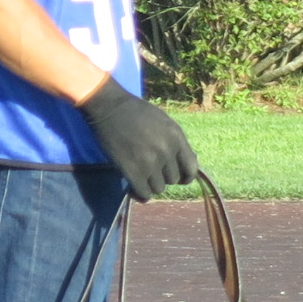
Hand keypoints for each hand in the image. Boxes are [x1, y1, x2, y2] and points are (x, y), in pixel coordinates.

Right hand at [79, 79, 198, 201]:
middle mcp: (167, 151)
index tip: (181, 180)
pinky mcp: (131, 170)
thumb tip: (182, 163)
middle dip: (164, 178)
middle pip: (173, 179)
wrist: (110, 108)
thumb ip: (176, 142)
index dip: (187, 177)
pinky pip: (143, 192)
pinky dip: (140, 194)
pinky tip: (135, 190)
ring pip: (159, 188)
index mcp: (177, 138)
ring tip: (143, 179)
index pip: (191, 168)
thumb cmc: (138, 113)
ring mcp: (149, 162)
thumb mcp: (165, 123)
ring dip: (152, 185)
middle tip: (153, 173)